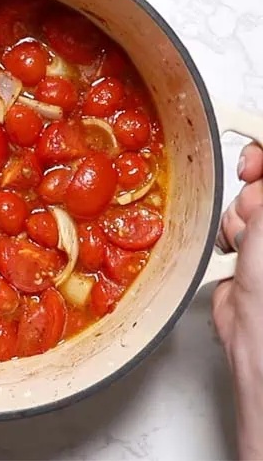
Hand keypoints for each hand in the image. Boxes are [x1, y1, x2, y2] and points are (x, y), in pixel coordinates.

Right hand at [213, 142, 262, 459]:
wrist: (257, 333)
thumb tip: (260, 153)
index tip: (254, 160)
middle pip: (262, 182)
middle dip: (253, 192)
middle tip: (255, 212)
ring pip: (243, 203)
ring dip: (239, 220)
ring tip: (248, 244)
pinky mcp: (249, 253)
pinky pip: (229, 227)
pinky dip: (227, 238)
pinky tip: (235, 254)